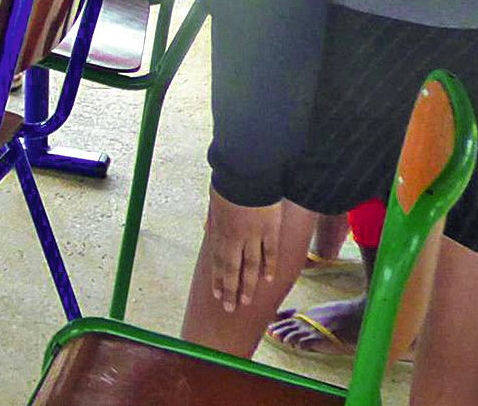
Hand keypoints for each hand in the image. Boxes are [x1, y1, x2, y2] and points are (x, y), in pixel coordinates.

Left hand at [203, 188, 283, 313]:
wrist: (247, 170)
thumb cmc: (229, 182)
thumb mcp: (214, 200)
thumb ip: (212, 217)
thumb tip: (207, 229)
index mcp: (220, 229)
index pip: (218, 260)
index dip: (217, 279)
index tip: (217, 294)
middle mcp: (235, 236)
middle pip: (232, 268)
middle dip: (230, 290)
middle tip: (230, 307)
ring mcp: (254, 234)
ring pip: (251, 265)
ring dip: (248, 285)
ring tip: (245, 301)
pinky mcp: (270, 228)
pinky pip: (270, 252)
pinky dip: (269, 267)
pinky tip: (267, 280)